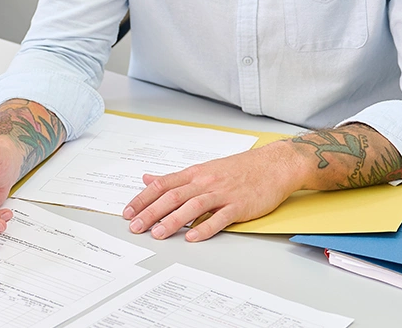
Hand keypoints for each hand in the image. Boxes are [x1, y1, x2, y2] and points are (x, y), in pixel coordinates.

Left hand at [123, 142, 306, 241]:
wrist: (273, 165)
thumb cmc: (239, 169)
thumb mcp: (203, 169)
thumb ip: (175, 178)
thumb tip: (148, 179)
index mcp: (194, 173)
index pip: (161, 185)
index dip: (142, 198)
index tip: (128, 212)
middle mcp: (204, 182)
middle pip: (172, 196)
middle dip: (151, 212)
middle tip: (135, 226)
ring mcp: (222, 193)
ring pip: (192, 206)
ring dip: (173, 221)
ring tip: (158, 234)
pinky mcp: (239, 206)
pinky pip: (219, 218)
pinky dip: (204, 227)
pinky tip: (192, 237)